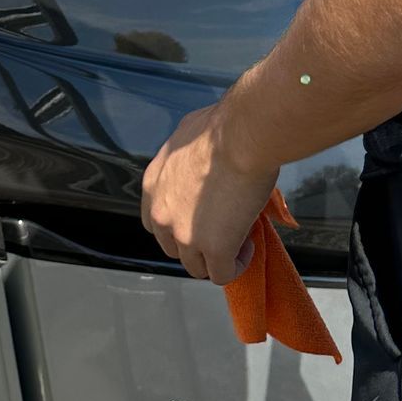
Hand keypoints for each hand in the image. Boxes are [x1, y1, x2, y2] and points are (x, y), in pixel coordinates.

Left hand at [140, 99, 277, 284]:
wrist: (242, 134)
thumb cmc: (224, 126)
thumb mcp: (189, 135)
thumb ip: (186, 155)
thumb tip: (200, 155)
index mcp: (153, 185)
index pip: (155, 222)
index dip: (179, 225)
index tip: (203, 218)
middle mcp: (161, 212)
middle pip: (173, 248)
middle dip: (197, 244)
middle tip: (223, 229)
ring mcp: (185, 234)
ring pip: (196, 266)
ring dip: (217, 259)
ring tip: (239, 241)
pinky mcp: (213, 248)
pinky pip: (222, 274)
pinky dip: (236, 266)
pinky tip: (248, 248)